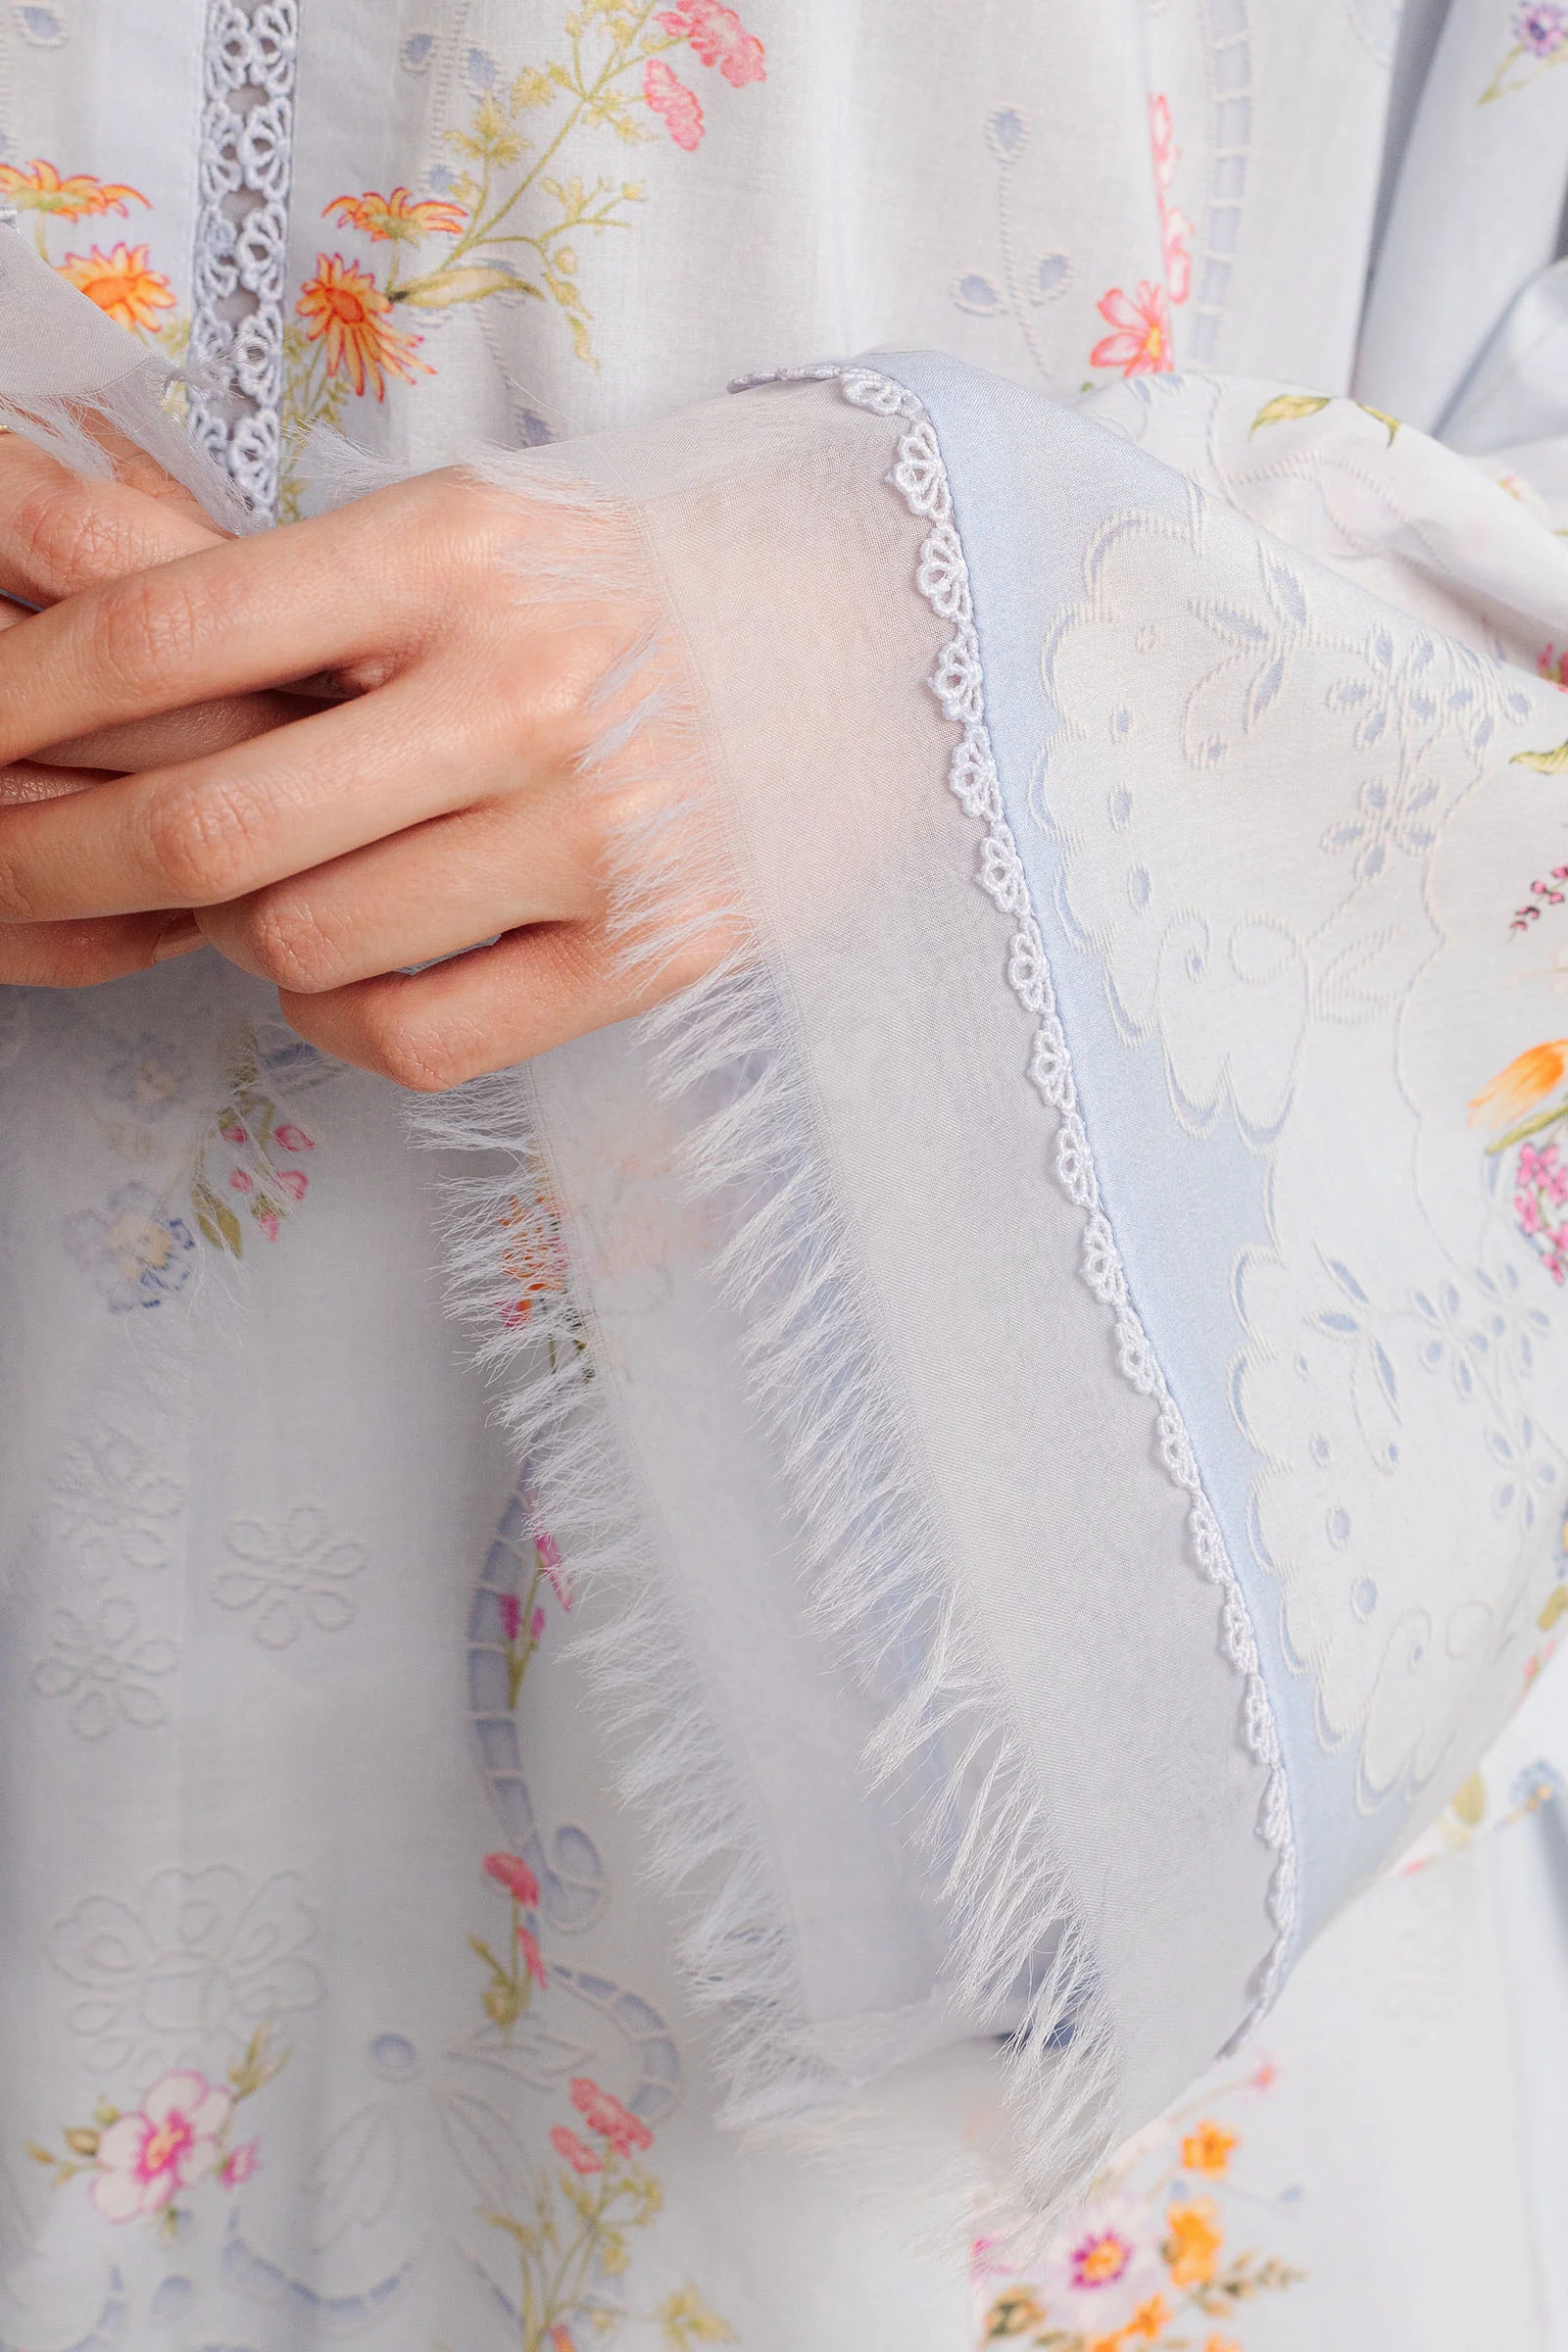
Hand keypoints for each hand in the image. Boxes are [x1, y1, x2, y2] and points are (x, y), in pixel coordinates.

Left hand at [0, 463, 715, 1087]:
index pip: (172, 634)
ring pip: (304, 947)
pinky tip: (355, 968)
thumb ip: (299, 591)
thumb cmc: (655, 570)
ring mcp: (593, 837)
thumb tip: (82, 630)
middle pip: (215, 824)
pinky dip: (342, 1019)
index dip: (24, 701)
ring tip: (273, 886)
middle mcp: (524, 692)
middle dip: (66, 864)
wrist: (895, 628)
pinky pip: (417, 1036)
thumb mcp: (481, 524)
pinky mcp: (651, 952)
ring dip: (239, 932)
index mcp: (461, 548)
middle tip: (19, 868)